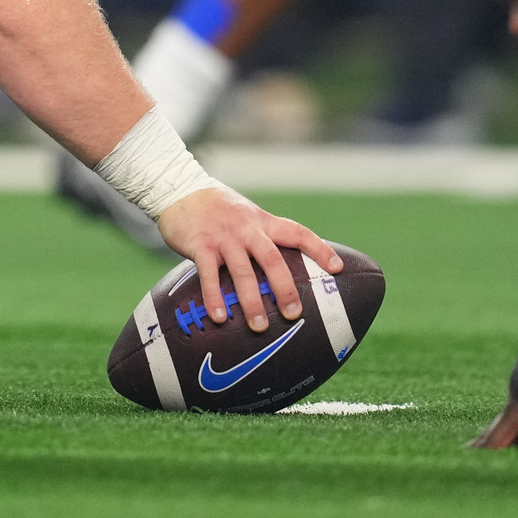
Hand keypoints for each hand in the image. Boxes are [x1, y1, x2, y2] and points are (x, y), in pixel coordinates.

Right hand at [156, 187, 343, 332]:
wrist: (180, 190)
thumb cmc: (218, 210)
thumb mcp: (247, 216)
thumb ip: (264, 237)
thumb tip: (282, 270)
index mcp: (264, 223)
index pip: (298, 233)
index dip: (319, 249)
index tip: (337, 268)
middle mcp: (248, 229)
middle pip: (272, 260)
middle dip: (285, 288)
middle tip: (294, 313)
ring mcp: (224, 238)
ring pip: (243, 272)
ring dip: (252, 301)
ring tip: (260, 326)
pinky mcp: (201, 246)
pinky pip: (210, 275)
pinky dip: (215, 298)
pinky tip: (221, 318)